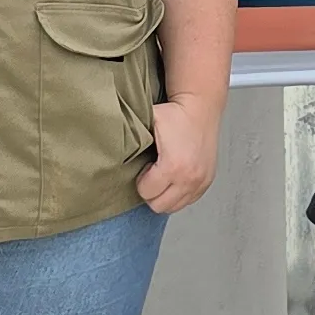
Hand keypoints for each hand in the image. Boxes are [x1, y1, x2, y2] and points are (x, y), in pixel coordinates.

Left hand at [138, 97, 219, 212]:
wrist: (201, 107)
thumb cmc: (174, 114)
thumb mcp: (147, 121)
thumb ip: (128, 136)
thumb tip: (107, 145)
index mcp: (173, 166)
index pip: (147, 192)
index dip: (141, 180)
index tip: (145, 166)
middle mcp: (189, 178)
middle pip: (159, 205)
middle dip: (151, 192)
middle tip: (152, 174)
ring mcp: (200, 182)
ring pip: (174, 207)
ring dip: (165, 195)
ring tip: (164, 175)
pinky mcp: (207, 181)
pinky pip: (188, 200)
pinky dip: (179, 193)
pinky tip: (175, 176)